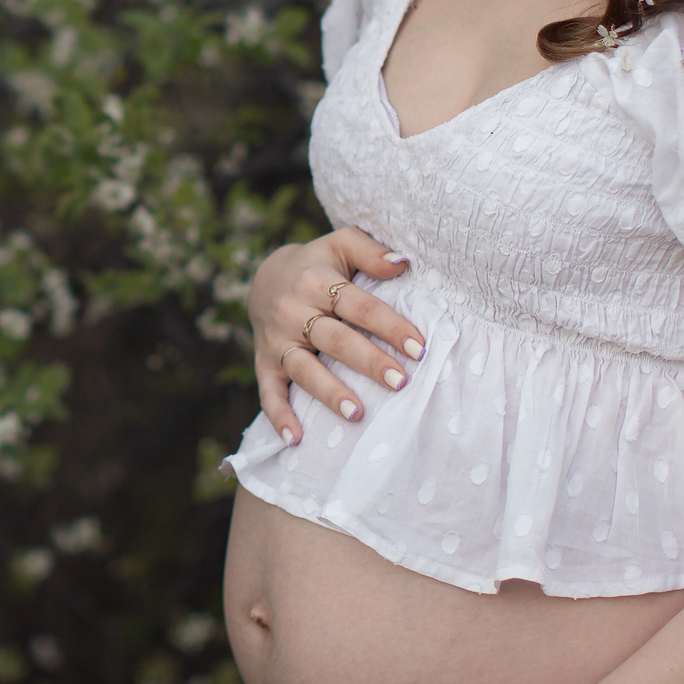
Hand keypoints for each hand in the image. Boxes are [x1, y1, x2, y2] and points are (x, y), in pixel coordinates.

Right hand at [248, 228, 423, 444]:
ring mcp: (278, 340)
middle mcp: (294, 311)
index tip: (419, 347)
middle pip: (335, 340)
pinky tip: (295, 439)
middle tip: (399, 381)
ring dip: (330, 393)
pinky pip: (268, 391)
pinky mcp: (264, 362)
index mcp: (317, 281)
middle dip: (368, 362)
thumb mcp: (341, 243)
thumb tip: (402, 263)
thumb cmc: (318, 264)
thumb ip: (371, 250)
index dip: (389, 326)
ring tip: (358, 414)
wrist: (264, 276)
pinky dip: (279, 415)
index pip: (359, 306)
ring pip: (304, 369)